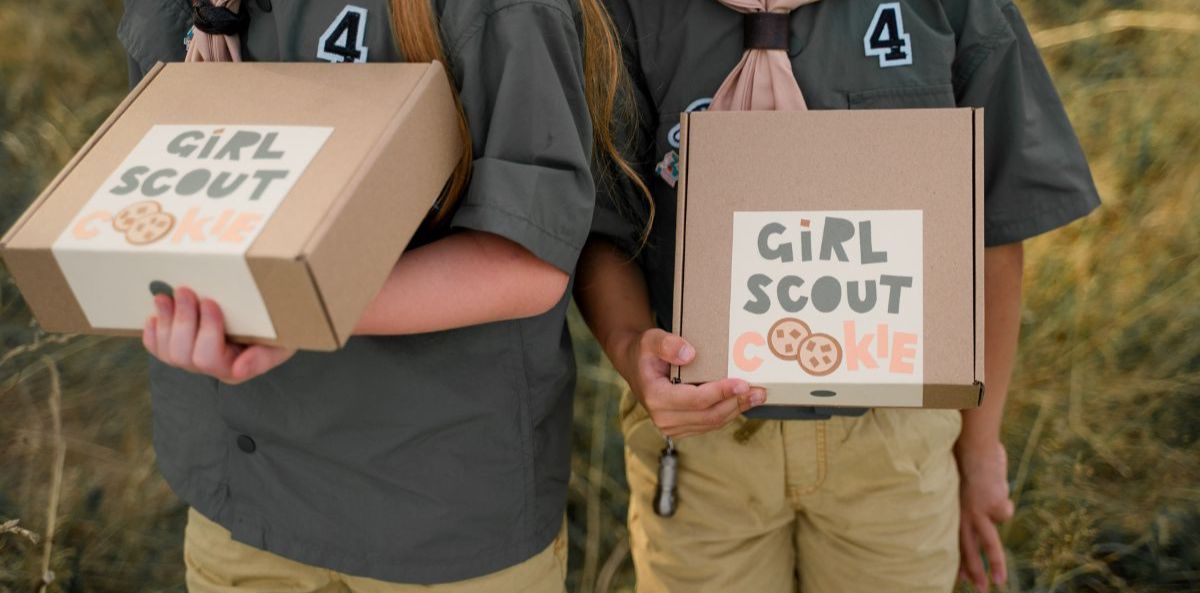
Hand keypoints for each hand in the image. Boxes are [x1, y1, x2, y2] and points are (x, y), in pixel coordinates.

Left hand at [142, 286, 295, 383]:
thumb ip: (263, 357)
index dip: (206, 330)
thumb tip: (238, 369)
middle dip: (182, 320)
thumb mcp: (282, 342)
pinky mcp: (181, 348)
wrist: (277, 320)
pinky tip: (154, 317)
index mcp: (235, 368)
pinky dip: (152, 333)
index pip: (208, 358)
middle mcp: (212, 368)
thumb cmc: (281, 328)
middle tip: (185, 290)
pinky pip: (158, 350)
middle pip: (183, 354)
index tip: (211, 302)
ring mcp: (193, 360)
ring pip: (167, 352)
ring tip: (165, 296)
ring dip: (165, 321)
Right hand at [614, 328, 765, 438]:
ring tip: (757, 396)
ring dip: (736, 410)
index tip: (742, 383)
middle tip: (759, 391)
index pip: (695, 400)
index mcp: (656, 397)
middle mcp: (663, 418)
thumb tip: (689, 354)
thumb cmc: (645, 352)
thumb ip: (666, 344)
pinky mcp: (682, 429)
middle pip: (709, 415)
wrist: (636, 366)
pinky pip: (709, 424)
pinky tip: (742, 401)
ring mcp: (672, 427)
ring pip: (712, 422)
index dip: (721, 392)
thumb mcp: (650, 339)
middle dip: (736, 403)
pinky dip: (728, 413)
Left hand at [956, 438, 1014, 591]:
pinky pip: (1005, 511)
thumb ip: (972, 498)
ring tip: (999, 582)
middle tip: (979, 590)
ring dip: (995, 564)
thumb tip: (995, 509)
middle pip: (969, 549)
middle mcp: (963, 516)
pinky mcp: (994, 508)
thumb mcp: (964, 482)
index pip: (956, 541)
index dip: (959, 559)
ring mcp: (979, 513)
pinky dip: (1004, 498)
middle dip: (974, 571)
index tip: (960, 579)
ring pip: (988, 544)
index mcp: (954, 510)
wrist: (972, 446)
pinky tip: (996, 485)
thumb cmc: (966, 458)